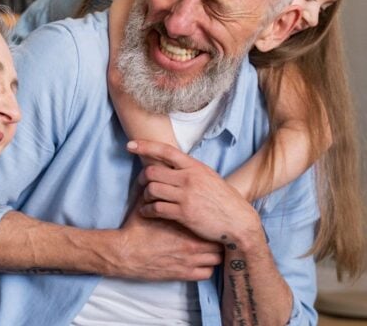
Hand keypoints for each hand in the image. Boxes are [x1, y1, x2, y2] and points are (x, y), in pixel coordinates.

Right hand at [112, 193, 221, 280]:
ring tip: (208, 249)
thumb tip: (157, 177)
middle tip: (211, 234)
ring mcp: (189, 261)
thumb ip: (156, 194)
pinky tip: (199, 262)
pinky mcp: (183, 274)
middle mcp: (191, 244)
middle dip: (216, 238)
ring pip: (217, 259)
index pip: (211, 223)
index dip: (212, 221)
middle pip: (219, 242)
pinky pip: (207, 273)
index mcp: (184, 225)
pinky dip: (206, 268)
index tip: (209, 220)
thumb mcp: (145, 206)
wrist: (125, 253)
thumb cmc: (135, 230)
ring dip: (214, 254)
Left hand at [129, 139, 260, 243]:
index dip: (146, 146)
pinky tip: (146, 212)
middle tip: (140, 184)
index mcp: (195, 167)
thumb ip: (190, 170)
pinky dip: (146, 210)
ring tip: (146, 200)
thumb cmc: (223, 199)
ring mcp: (186, 196)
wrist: (239, 222)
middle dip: (141, 178)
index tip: (130, 145)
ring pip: (152, 190)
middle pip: (152, 172)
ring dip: (144, 195)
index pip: (166, 151)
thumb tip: (170, 164)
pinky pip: (156, 208)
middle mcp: (189, 178)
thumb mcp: (208, 177)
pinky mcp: (184, 214)